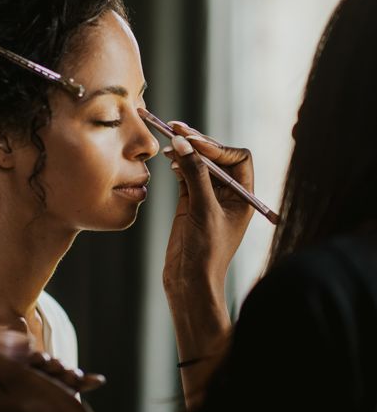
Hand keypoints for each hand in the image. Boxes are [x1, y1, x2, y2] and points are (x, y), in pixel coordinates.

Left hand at [0, 352, 119, 411]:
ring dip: (50, 374)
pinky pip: (41, 397)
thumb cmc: (50, 408)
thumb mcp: (17, 378)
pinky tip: (70, 385)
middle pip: (14, 373)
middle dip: (38, 365)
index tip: (36, 357)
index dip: (17, 354)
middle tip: (55, 368)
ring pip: (32, 383)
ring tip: (67, 377)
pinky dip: (55, 388)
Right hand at [163, 122, 253, 296]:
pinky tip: (168, 160)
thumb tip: (183, 144)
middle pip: (216, 157)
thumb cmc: (206, 252)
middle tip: (176, 128)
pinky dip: (177, 165)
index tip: (194, 144)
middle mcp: (228, 194)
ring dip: (185, 151)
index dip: (217, 148)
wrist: (190, 282)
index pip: (237, 158)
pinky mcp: (189, 203)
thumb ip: (194, 174)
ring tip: (168, 142)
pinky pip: (185, 175)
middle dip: (198, 143)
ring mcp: (208, 197)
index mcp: (243, 196)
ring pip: (198, 164)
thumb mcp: (203, 210)